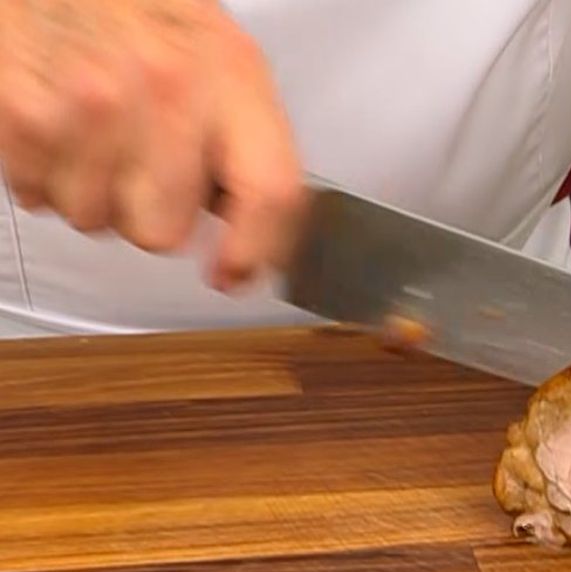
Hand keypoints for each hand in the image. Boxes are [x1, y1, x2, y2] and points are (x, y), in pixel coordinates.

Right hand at [0, 0, 302, 289]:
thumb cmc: (138, 8)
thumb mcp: (220, 57)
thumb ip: (246, 141)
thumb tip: (252, 225)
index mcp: (231, 75)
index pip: (269, 192)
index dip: (255, 251)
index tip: (233, 273)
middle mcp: (168, 88)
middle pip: (163, 230)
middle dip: (150, 218)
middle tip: (139, 174)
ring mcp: (93, 102)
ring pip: (96, 220)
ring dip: (92, 194)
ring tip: (93, 137)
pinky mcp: (28, 110)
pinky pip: (38, 195)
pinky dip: (40, 173)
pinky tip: (56, 127)